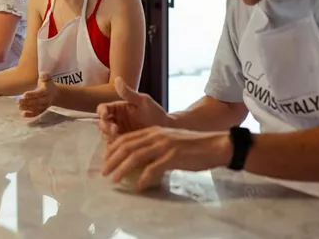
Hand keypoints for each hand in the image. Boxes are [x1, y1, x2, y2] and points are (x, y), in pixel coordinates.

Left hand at [17, 72, 57, 117]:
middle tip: (18, 101)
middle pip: (37, 102)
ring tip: (19, 106)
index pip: (39, 93)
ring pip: (36, 108)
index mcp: (47, 90)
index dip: (32, 94)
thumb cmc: (47, 84)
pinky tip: (23, 114)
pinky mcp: (42, 110)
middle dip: (27, 102)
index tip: (24, 94)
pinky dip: (30, 115)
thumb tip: (42, 76)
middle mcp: (47, 99)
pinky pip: (37, 114)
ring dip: (27, 108)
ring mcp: (45, 106)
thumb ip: (45, 75)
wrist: (55, 94)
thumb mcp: (47, 77)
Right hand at [97, 77, 171, 141]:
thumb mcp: (144, 101)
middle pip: (101, 123)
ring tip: (119, 137)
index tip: (106, 115)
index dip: (102, 112)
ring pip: (105, 135)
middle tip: (115, 130)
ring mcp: (119, 132)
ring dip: (108, 136)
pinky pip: (113, 145)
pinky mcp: (123, 143)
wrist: (166, 129)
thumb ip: (129, 93)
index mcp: (118, 108)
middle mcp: (116, 120)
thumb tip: (117, 79)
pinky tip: (121, 146)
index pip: (102, 108)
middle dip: (105, 126)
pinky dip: (114, 146)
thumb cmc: (156, 112)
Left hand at [102, 127, 231, 191]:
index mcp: (154, 131)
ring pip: (136, 156)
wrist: (214, 145)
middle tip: (104, 172)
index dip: (113, 149)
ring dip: (122, 168)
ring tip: (115, 179)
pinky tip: (139, 186)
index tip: (105, 161)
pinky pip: (153, 168)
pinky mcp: (173, 156)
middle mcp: (156, 136)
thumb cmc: (192, 146)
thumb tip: (139, 160)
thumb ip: (154, 146)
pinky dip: (144, 178)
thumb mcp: (169, 141)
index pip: (127, 138)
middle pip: (127, 146)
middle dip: (112, 160)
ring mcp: (164, 145)